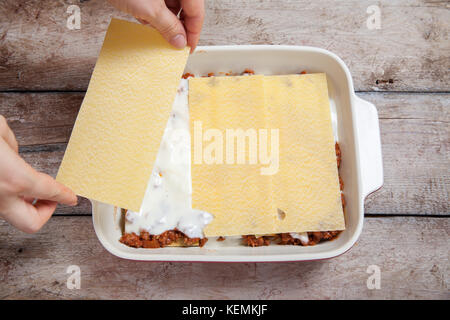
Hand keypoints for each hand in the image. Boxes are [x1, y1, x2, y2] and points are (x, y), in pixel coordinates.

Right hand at [0, 116, 76, 232]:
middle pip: (32, 223)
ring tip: (25, 186)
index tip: (72, 197)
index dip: (65, 195)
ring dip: (22, 204)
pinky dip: (5, 196)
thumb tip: (10, 153)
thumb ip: (9, 144)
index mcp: (14, 179)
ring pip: (11, 215)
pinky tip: (4, 179)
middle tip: (50, 197)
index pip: (50, 192)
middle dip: (45, 213)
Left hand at [107, 0, 204, 51]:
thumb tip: (180, 41)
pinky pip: (160, 4)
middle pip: (186, 9)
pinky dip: (156, 15)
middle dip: (180, 28)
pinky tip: (148, 24)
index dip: (194, 33)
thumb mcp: (150, 10)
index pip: (197, 12)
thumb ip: (168, 27)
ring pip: (172, 7)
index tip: (189, 48)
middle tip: (175, 45)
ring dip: (167, 23)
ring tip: (159, 35)